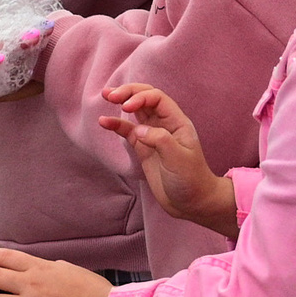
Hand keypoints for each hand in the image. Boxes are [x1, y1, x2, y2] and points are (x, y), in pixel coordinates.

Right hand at [97, 83, 237, 236]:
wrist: (191, 203)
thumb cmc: (191, 179)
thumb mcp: (179, 159)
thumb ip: (160, 140)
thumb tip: (139, 130)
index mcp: (177, 122)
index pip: (157, 98)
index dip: (140, 97)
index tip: (125, 107)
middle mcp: (164, 124)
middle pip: (145, 98)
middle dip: (128, 93)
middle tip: (110, 94)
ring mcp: (152, 135)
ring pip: (135, 111)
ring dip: (121, 101)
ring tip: (106, 95)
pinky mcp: (143, 148)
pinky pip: (127, 131)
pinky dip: (116, 125)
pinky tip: (103, 122)